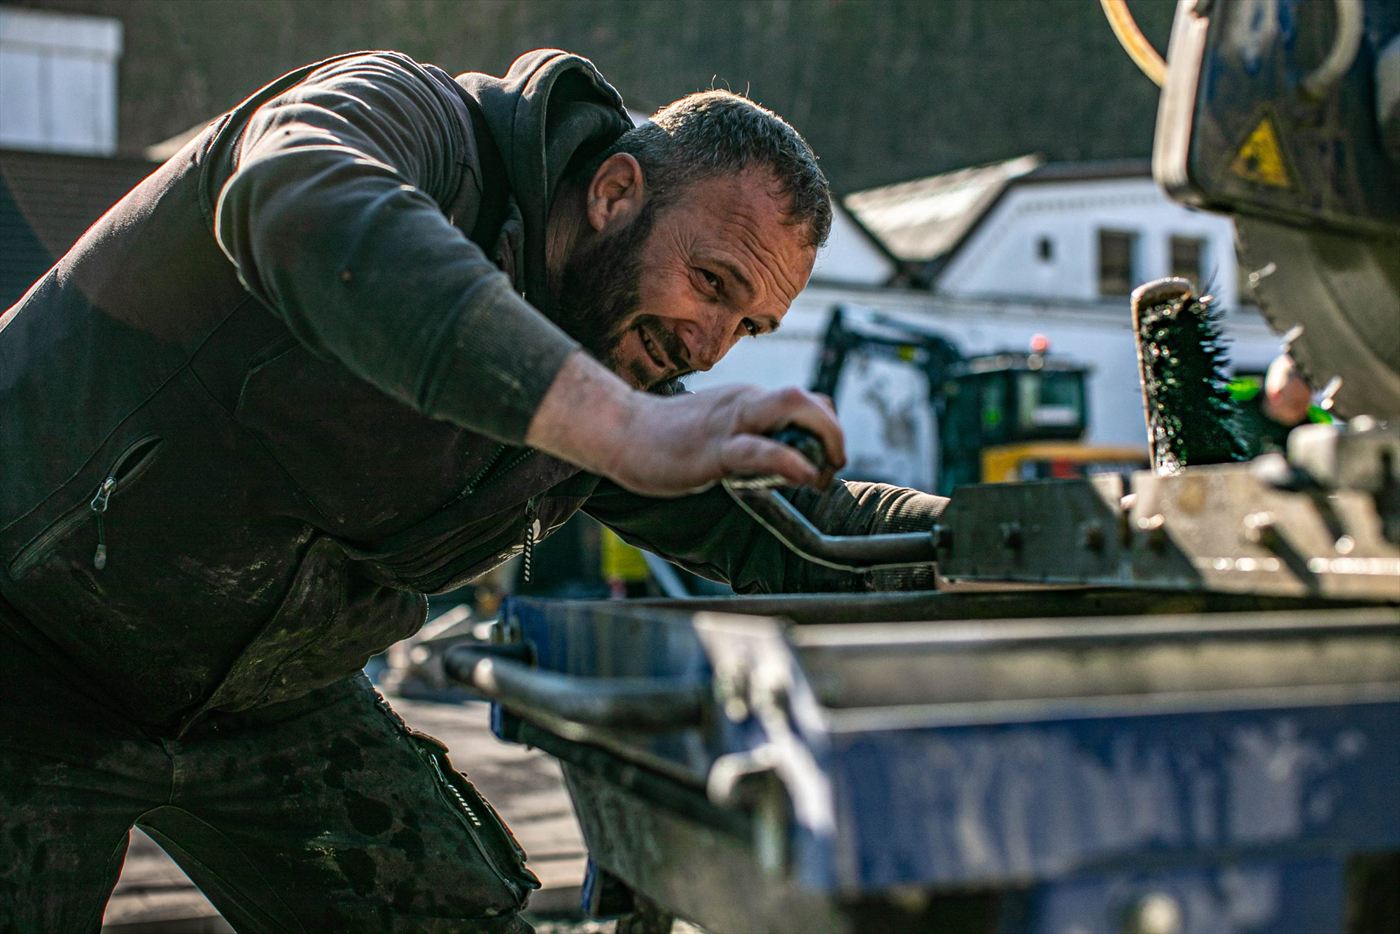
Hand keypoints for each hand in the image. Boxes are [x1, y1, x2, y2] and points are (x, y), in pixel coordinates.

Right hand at [527, 351, 845, 495]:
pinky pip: (760, 449)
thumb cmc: (664, 438)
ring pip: (791, 408)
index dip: (826, 427)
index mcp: (747, 401)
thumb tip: (777, 462)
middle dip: (834, 431)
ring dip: (824, 437)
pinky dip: (790, 460)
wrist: (618, 431)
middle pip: (806, 398)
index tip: (826, 460)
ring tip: (824, 472)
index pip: (804, 400)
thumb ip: (746, 438)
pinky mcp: (713, 448)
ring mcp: (729, 422)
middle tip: (834, 465)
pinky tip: (804, 476)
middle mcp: (744, 403)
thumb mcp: (716, 431)